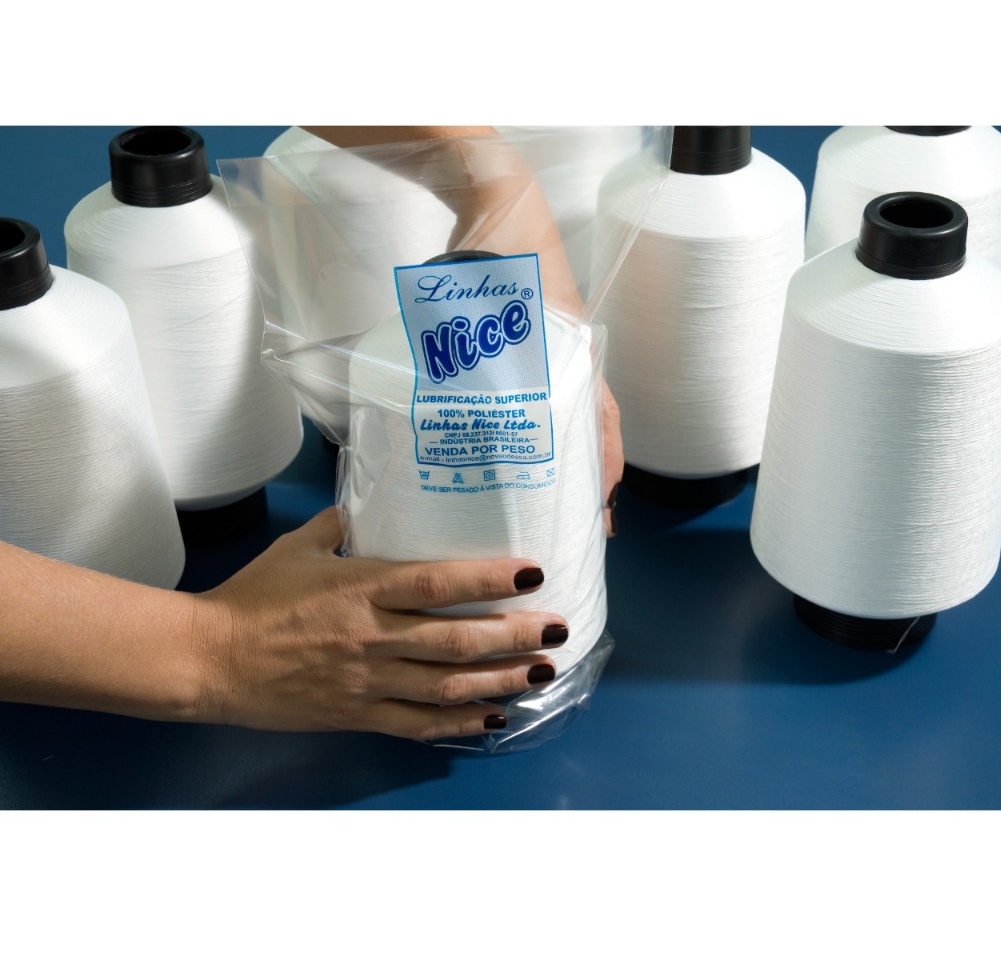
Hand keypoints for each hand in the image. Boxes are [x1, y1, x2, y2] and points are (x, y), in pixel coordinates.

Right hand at [191, 508, 567, 739]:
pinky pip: (418, 724)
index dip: (490, 578)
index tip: (534, 572)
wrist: (210, 661)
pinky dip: (460, 723)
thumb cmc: (253, 598)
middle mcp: (374, 636)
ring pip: (448, 685)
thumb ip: (336, 527)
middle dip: (515, 635)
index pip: (438, 582)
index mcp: (362, 588)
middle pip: (457, 638)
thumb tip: (360, 509)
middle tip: (558, 629)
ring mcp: (368, 682)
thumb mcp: (296, 548)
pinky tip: (495, 717)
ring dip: (500, 679)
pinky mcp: (358, 715)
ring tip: (542, 672)